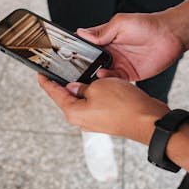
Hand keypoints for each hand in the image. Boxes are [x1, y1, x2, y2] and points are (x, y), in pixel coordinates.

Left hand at [37, 74, 169, 143]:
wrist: (148, 120)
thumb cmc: (124, 106)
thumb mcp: (99, 86)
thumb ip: (83, 85)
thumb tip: (77, 86)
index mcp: (73, 112)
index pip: (54, 93)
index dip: (46, 81)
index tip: (40, 73)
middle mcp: (82, 119)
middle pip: (68, 96)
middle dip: (68, 82)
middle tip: (64, 68)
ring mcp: (95, 120)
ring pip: (85, 98)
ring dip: (87, 85)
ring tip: (91, 72)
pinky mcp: (107, 119)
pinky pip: (97, 102)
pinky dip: (98, 91)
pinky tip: (105, 81)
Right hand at [77, 12, 184, 80]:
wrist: (170, 36)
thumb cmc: (148, 24)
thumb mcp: (120, 23)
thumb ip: (101, 32)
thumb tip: (82, 33)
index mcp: (106, 38)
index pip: (87, 46)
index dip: (78, 51)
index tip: (68, 55)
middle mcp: (111, 52)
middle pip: (91, 63)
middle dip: (84, 67)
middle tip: (76, 69)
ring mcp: (119, 64)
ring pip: (101, 74)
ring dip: (94, 75)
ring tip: (90, 73)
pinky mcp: (128, 74)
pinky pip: (114, 80)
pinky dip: (108, 80)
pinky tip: (103, 76)